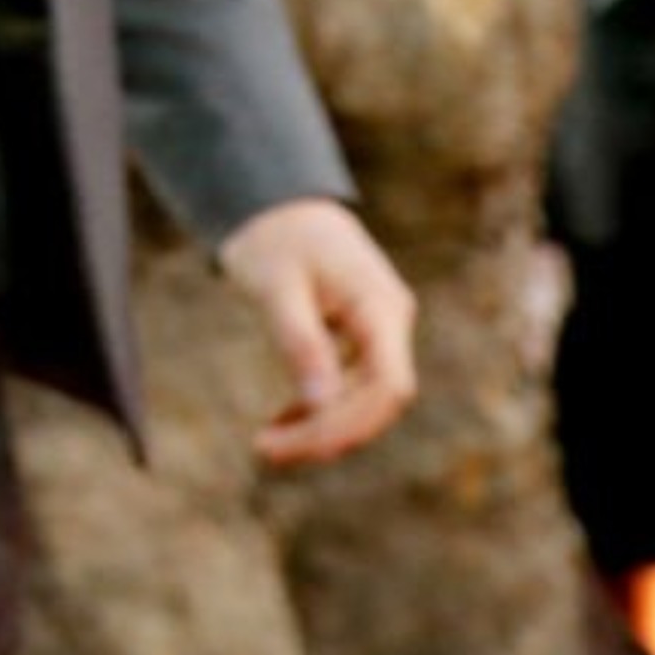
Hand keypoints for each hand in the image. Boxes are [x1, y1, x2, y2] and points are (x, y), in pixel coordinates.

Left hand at [223, 198, 421, 467]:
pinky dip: (319, 409)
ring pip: (365, 399)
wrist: (277, 205)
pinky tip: (283, 421)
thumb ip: (301, 342)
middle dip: (327, 433)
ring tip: (267, 444)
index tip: (294, 441)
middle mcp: (390, 322)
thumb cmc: (275, 238)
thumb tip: (320, 404)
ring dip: (322, 428)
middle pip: (377, 401)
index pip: (388, 386)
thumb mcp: (277, 286)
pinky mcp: (360, 339)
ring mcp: (379, 331)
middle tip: (264, 449)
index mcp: (382, 306)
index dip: (349, 425)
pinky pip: (351, 387)